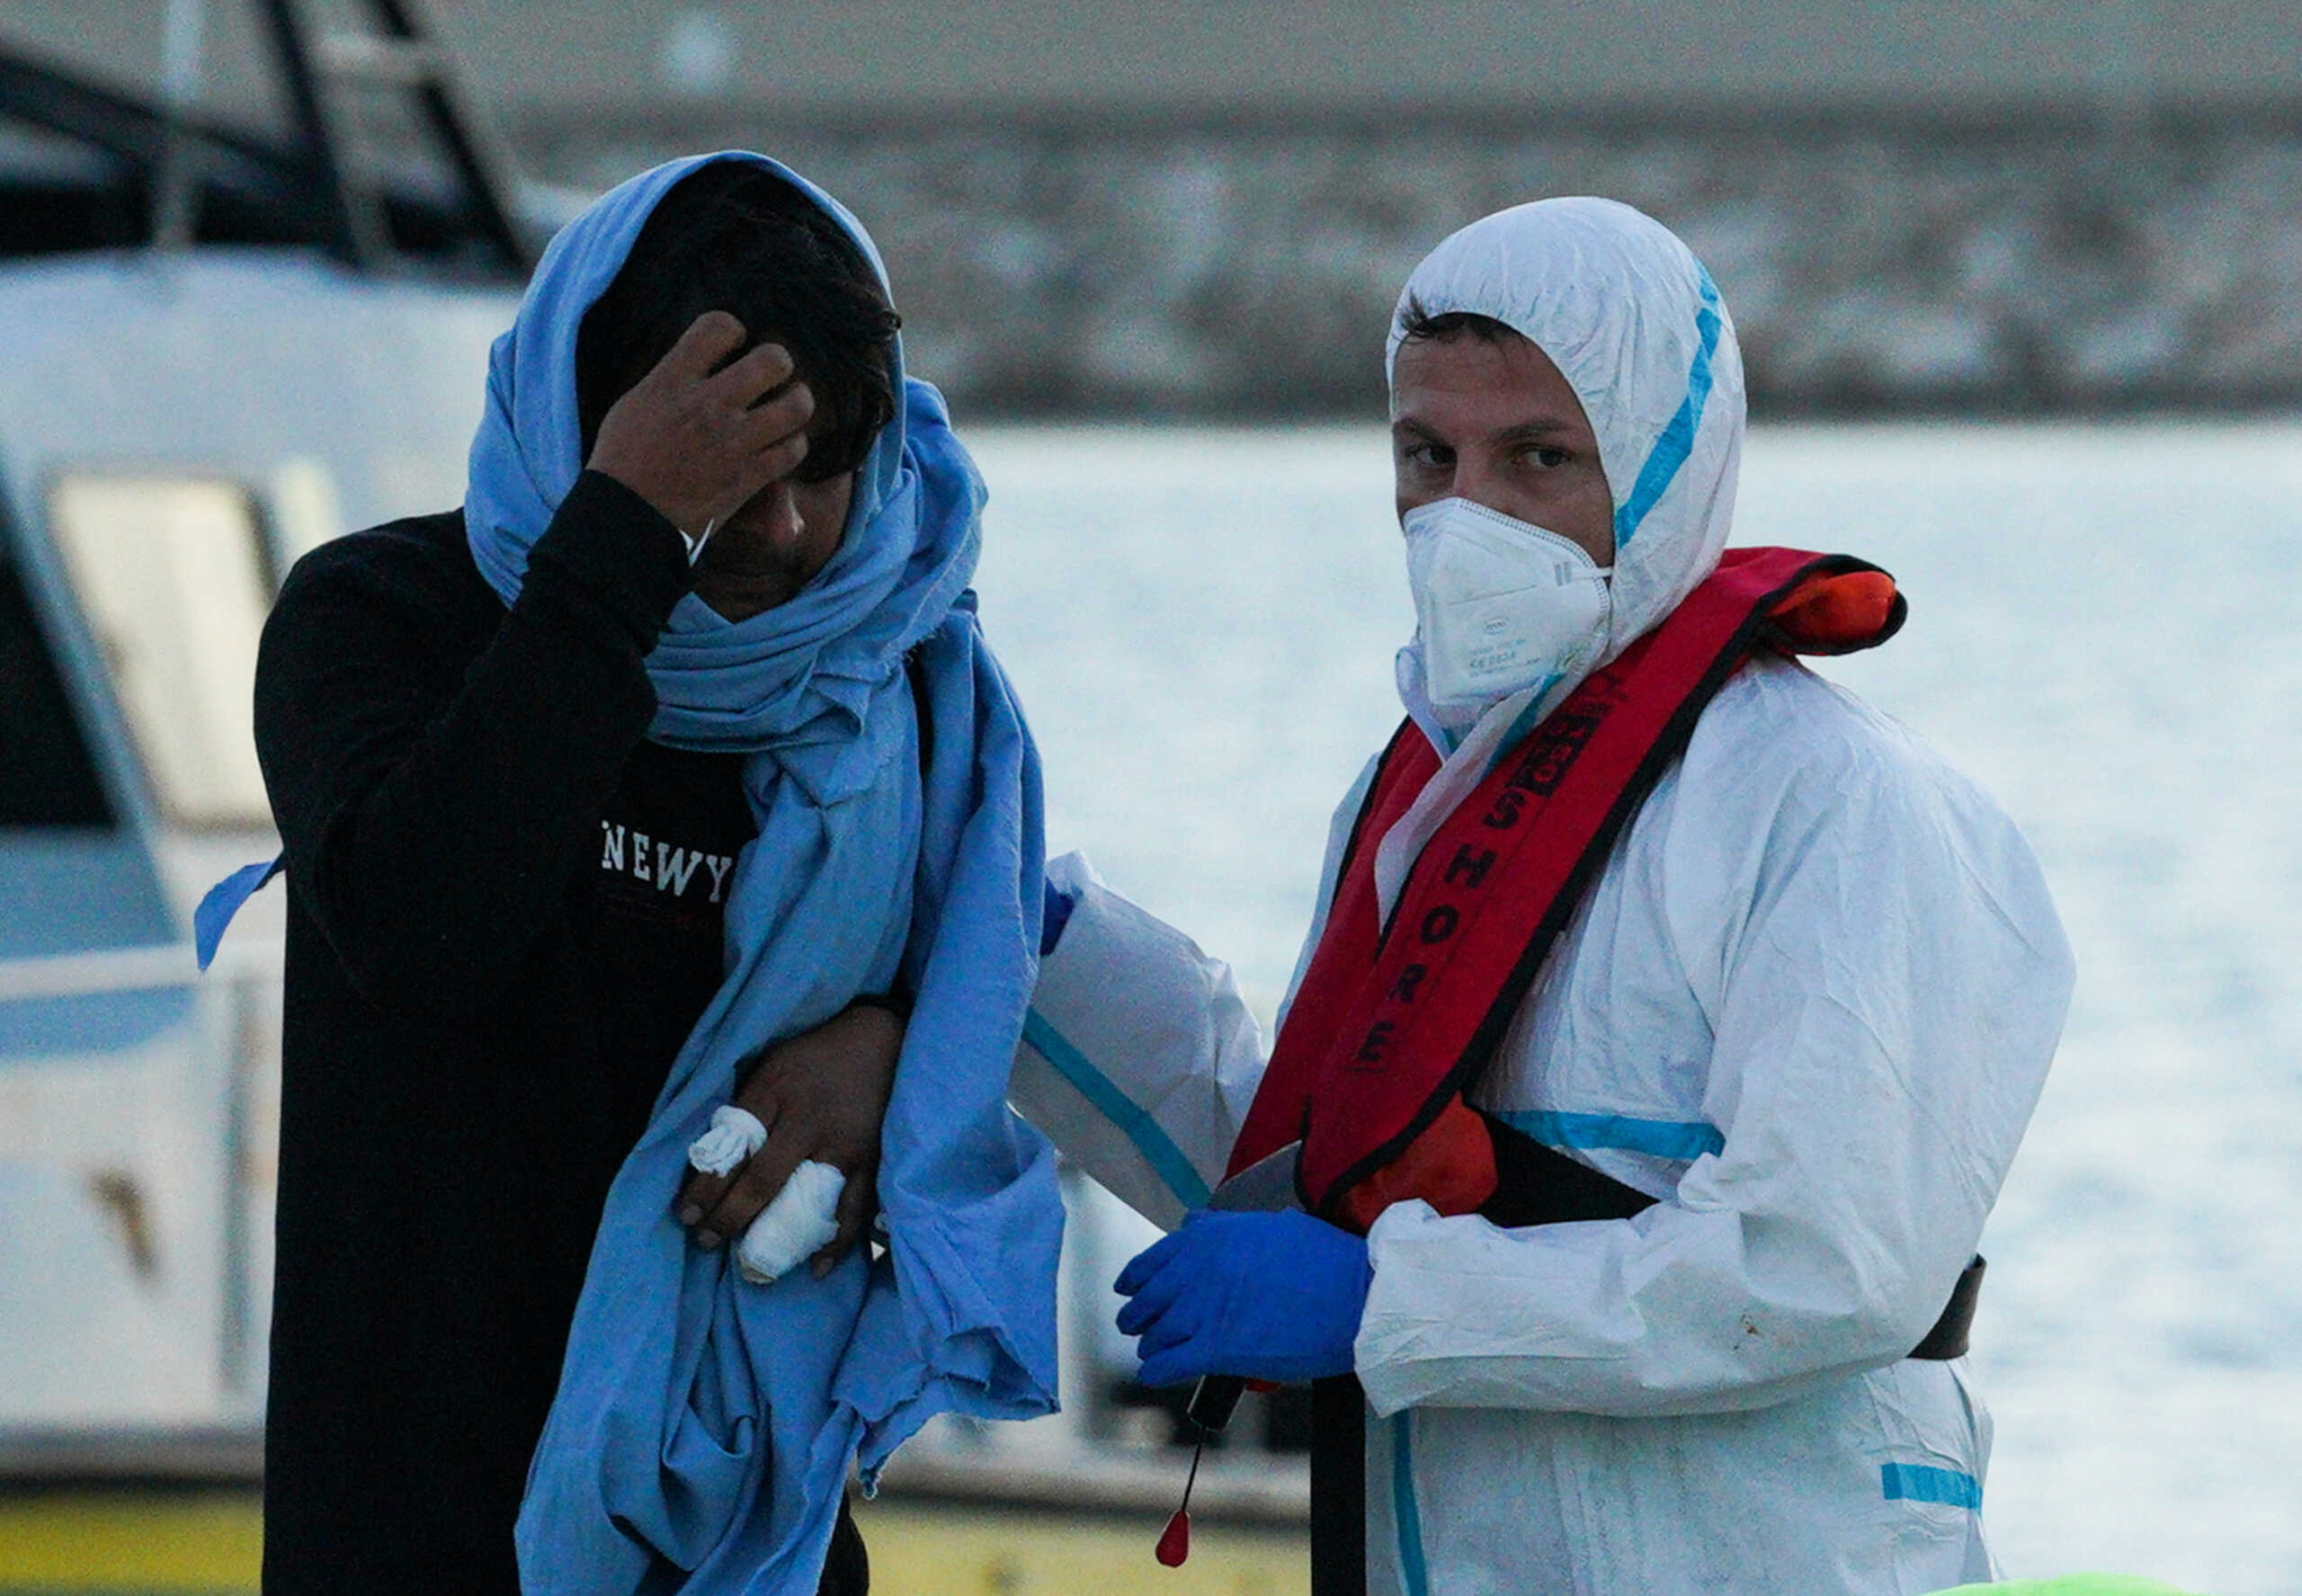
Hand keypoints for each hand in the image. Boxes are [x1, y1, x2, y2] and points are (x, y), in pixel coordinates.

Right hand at [589, 311, 815, 540]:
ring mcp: (732, 442)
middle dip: (779, 362)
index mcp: (671, 381)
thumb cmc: (624, 460)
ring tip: (788, 406)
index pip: (718, 326)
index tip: (732, 344)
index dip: (733, 329)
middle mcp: (706, 406)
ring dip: (797, 403)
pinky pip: (794, 450)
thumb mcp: (635, 403)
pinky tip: (781, 445)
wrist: (626, 518)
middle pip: (772, 360)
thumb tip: (707, 359)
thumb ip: (673, 377)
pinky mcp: (748, 476)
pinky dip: (794, 445)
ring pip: (796, 406)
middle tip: (772, 374)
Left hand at [674, 1001, 901, 1277]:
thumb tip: (713, 1153)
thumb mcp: (772, 1064)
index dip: (706, 1186)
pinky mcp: (872, 1159)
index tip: (685, 1215)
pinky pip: (853, 1209)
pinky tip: (816, 1268)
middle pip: (762, 1180)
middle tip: (706, 1241)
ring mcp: (844, 1144)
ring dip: (774, 1236)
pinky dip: (836, 1242)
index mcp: (776, 1091)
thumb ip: (748, 1105)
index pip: (732, 1147)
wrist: (880, 1040)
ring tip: (751, 1263)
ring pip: (804, 1201)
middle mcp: (808, 1121)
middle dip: (729, 1217)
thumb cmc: (816, 1055)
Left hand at [1114, 1209, 1370, 1386]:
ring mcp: (1204, 1311)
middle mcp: (1197, 1270)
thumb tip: (1194, 1224)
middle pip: (1147, 1300)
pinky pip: (1168, 1365)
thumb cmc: (1325, 1260)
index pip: (1152, 1260)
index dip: (1135, 1279)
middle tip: (1134, 1325)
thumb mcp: (1271, 1225)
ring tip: (1151, 1351)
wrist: (1357, 1296)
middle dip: (1138, 1316)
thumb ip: (1224, 1227)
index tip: (1127, 1288)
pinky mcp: (1217, 1349)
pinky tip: (1152, 1374)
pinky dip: (1155, 1371)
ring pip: (1154, 1334)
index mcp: (1208, 1237)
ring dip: (1150, 1345)